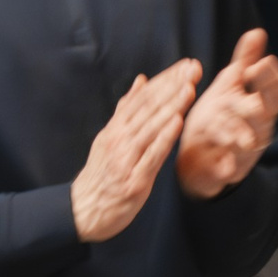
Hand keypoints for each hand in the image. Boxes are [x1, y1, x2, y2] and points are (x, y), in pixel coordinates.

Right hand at [71, 62, 199, 241]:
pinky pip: (151, 156)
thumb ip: (127, 110)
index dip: (165, 80)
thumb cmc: (102, 173)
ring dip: (171, 107)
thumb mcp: (110, 137)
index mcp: (116, 129)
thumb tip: (141, 80)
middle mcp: (119, 140)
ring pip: (151, 128)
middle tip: (194, 69)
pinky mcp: (134, 180)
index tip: (186, 65)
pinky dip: (163, 139)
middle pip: (148, 108)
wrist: (83, 211)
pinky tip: (177, 123)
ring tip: (189, 88)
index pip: (143, 98)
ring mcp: (126, 159)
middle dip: (173, 86)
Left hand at [177, 28, 277, 200]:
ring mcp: (246, 151)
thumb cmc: (217, 118)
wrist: (196, 157)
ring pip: (247, 137)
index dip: (274, 79)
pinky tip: (218, 155)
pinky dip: (226, 162)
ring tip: (213, 121)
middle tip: (245, 81)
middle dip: (255, 96)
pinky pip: (231, 167)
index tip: (261, 64)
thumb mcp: (229, 86)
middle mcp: (259, 129)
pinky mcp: (229, 171)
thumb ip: (245, 61)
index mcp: (261, 107)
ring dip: (231, 126)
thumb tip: (257, 31)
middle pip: (267, 112)